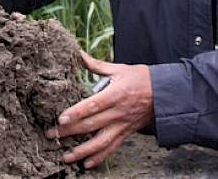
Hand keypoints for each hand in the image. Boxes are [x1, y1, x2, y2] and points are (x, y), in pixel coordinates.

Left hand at [45, 51, 153, 168]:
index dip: (77, 112)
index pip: (93, 105)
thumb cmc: (141, 78)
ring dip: (82, 151)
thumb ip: (96, 65)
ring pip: (101, 142)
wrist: (166, 94)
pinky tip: (87, 164)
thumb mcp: (120, 69)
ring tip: (66, 156)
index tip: (61, 118)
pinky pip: (112, 148)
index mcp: (116, 94)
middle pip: (92, 125)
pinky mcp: (127, 133)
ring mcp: (123, 125)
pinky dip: (100, 158)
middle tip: (51, 135)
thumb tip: (78, 54)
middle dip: (70, 132)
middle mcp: (119, 112)